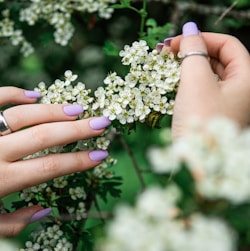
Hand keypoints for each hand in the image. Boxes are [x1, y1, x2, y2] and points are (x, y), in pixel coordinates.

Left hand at [0, 86, 109, 236]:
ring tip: (78, 108)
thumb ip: (13, 224)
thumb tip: (46, 211)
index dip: (80, 161)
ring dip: (55, 110)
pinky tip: (34, 95)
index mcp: (1, 182)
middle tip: (102, 122)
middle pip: (47, 136)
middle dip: (79, 130)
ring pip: (26, 115)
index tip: (102, 154)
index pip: (52, 167)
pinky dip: (15, 94)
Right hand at [158, 22, 249, 137]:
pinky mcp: (212, 113)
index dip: (202, 38)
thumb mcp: (196, 82)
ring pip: (210, 74)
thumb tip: (189, 30)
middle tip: (168, 51)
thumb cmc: (199, 122)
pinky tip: (175, 81)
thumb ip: (193, 52)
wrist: (195, 165)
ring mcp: (227, 103)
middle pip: (220, 59)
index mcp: (247, 80)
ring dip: (189, 66)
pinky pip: (203, 89)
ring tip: (168, 64)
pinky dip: (189, 82)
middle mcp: (241, 91)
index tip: (176, 41)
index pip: (228, 46)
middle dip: (194, 51)